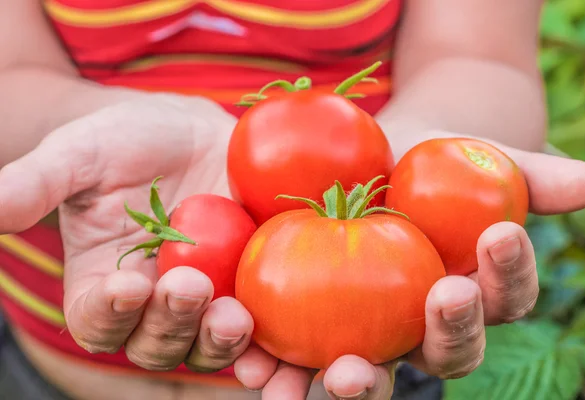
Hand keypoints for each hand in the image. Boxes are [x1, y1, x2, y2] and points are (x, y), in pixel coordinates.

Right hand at [0, 94, 254, 371]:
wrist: (188, 134)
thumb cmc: (124, 142)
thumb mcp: (77, 155)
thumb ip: (35, 184)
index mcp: (103, 285)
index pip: (96, 320)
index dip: (107, 313)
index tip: (126, 285)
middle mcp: (153, 305)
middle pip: (155, 343)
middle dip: (171, 323)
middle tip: (188, 287)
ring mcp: (206, 299)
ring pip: (207, 344)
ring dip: (220, 341)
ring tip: (235, 316)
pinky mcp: (248, 286)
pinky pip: (259, 328)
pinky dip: (267, 345)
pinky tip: (279, 341)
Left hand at [233, 131, 584, 398]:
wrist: (365, 160)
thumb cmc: (427, 160)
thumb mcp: (471, 157)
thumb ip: (526, 174)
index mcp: (467, 292)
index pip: (502, 299)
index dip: (509, 275)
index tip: (502, 235)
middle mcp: (421, 327)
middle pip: (445, 352)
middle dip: (450, 332)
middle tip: (444, 299)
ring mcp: (366, 334)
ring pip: (371, 374)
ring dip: (360, 382)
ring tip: (342, 374)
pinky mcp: (308, 328)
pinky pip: (298, 357)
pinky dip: (283, 368)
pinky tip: (263, 365)